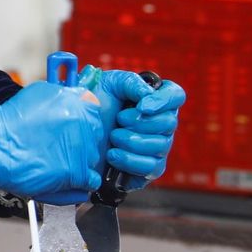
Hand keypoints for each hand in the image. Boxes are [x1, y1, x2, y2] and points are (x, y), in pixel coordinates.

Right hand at [0, 82, 105, 203]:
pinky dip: (82, 181)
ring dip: (80, 160)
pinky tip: (66, 177)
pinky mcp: (77, 173)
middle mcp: (84, 125)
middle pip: (96, 136)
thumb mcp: (41, 92)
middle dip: (82, 141)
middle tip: (63, 145)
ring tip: (58, 161)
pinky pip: (92, 180)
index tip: (74, 126)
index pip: (95, 112)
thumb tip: (77, 96)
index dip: (84, 120)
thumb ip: (66, 94)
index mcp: (78, 103)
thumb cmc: (11, 121)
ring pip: (93, 158)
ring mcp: (82, 150)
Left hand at [80, 67, 184, 188]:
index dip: (163, 100)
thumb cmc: (94, 107)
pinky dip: (130, 160)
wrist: (76, 136)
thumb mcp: (108, 84)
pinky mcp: (149, 169)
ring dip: (133, 141)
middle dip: (140, 122)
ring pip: (161, 146)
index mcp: (154, 99)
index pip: (175, 95)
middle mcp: (161, 123)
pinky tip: (113, 155)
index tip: (142, 106)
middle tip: (118, 120)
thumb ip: (131, 82)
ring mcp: (158, 147)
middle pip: (169, 123)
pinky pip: (151, 167)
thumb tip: (149, 95)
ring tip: (112, 137)